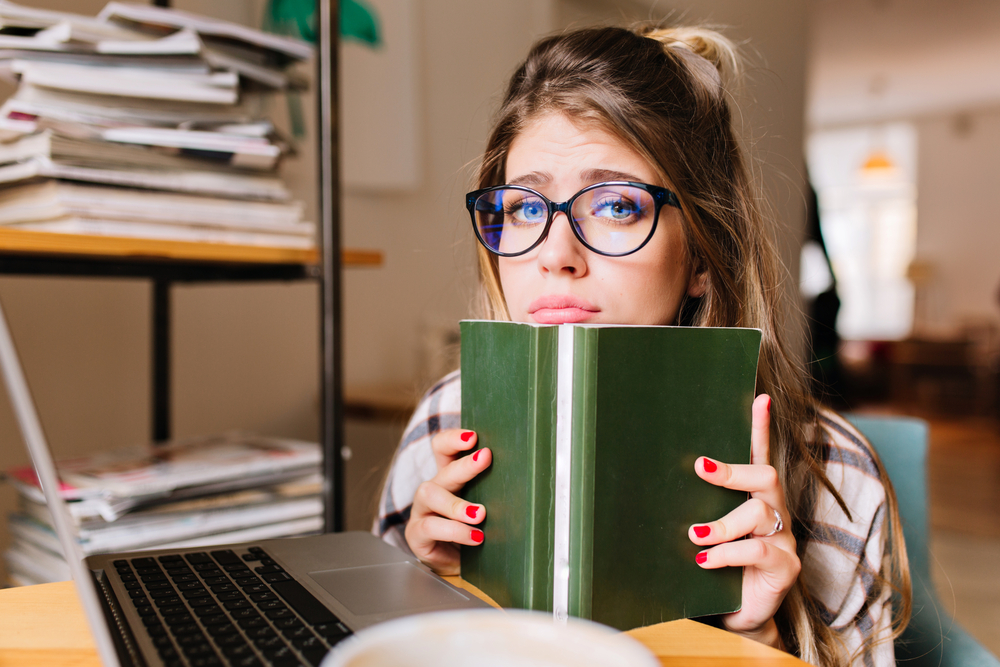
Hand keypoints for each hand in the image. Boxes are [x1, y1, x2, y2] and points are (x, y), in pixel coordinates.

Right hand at [404, 429, 491, 574]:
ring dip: (457, 504)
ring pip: (431, 494)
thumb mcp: (484, 508)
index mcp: (448, 478)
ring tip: (480, 514)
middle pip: (443, 470)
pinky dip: (454, 530)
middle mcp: (433, 489)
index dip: (453, 439)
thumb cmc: (472, 530)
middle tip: (486, 458)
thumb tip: (527, 478)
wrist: (455, 565)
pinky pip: (430, 526)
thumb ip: (494, 492)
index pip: (442, 448)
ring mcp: (421, 511)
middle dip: (465, 464)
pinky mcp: (416, 533)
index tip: (474, 437)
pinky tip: (474, 536)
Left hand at [689, 394, 799, 648]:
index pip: (759, 455)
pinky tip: (706, 561)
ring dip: (722, 523)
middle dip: (732, 470)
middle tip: (700, 467)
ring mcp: (784, 538)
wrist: (737, 615)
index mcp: (755, 497)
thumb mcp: (704, 534)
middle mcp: (775, 511)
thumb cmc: (717, 568)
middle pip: (765, 476)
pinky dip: (728, 553)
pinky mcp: (785, 566)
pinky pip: (758, 549)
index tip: (759, 397)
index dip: (760, 428)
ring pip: (759, 512)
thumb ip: (691, 510)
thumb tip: (646, 484)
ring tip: (695, 535)